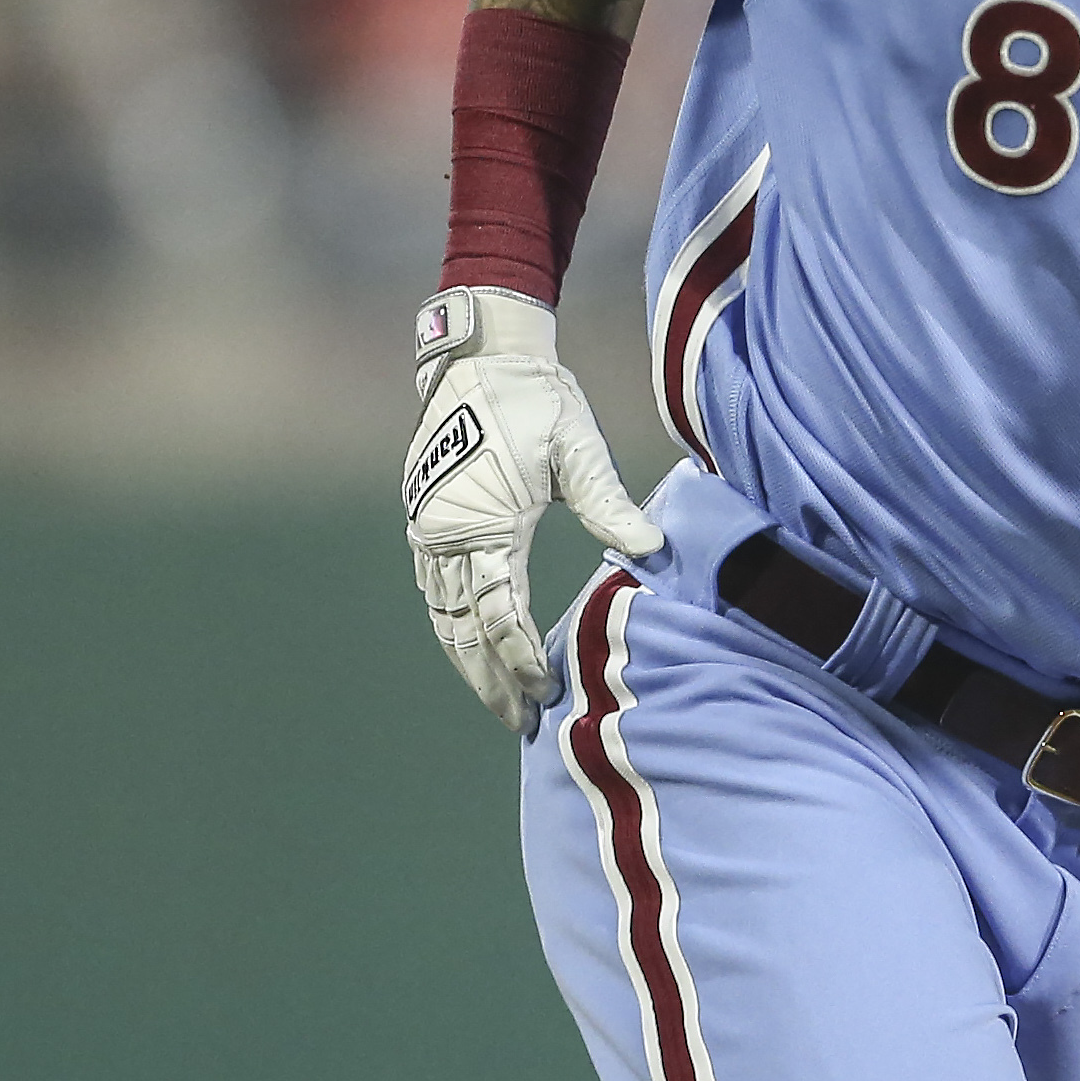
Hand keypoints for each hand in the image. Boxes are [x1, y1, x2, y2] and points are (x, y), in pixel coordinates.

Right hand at [404, 287, 663, 734]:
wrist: (481, 357)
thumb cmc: (536, 400)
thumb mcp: (579, 447)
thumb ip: (609, 503)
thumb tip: (653, 549)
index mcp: (483, 521)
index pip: (502, 612)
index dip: (522, 657)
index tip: (545, 691)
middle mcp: (446, 535)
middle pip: (465, 630)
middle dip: (492, 680)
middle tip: (522, 723)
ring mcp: (429, 531)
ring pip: (445, 619)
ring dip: (471, 664)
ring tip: (502, 704)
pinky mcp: (426, 523)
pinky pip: (438, 594)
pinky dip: (456, 631)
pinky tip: (476, 654)